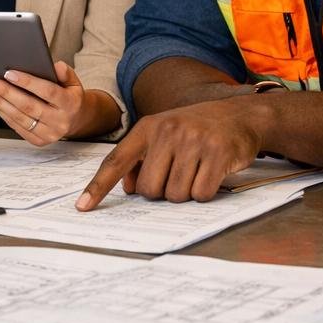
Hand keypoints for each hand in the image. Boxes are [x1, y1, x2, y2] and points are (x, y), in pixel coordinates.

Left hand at [0, 62, 98, 145]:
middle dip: (6, 92)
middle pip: (29, 106)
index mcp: (70, 104)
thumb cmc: (70, 97)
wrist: (76, 121)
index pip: (48, 92)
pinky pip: (16, 127)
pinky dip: (2, 114)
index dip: (28, 82)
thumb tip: (55, 65)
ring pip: (19, 118)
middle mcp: (60, 121)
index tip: (9, 73)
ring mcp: (49, 134)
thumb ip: (65, 72)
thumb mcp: (73, 82)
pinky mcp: (38, 141)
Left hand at [76, 97, 265, 209]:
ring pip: (175, 195)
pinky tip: (212, 173)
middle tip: (179, 174)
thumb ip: (143, 157)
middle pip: (149, 189)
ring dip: (186, 192)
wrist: (240, 115)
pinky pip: (201, 194)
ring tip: (197, 170)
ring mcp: (193, 141)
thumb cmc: (196, 129)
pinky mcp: (218, 153)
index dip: (98, 186)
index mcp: (148, 127)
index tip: (83, 207)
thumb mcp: (165, 134)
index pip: (116, 160)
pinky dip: (206, 192)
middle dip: (163, 191)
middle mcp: (168, 131)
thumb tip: (128, 188)